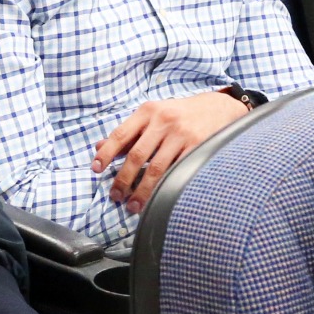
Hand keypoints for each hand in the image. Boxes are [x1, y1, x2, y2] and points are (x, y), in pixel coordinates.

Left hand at [94, 90, 249, 215]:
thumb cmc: (178, 114)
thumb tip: (99, 148)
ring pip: (156, 169)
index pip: (121, 134)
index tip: (96, 169)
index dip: (106, 153)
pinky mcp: (198, 147)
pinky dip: (165, 187)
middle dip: (123, 179)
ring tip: (133, 205)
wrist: (217, 107)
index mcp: (148, 111)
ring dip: (142, 190)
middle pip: (137, 156)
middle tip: (115, 196)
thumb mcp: (152, 115)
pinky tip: (157, 199)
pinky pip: (177, 172)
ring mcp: (181, 134)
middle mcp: (163, 121)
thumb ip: (128, 132)